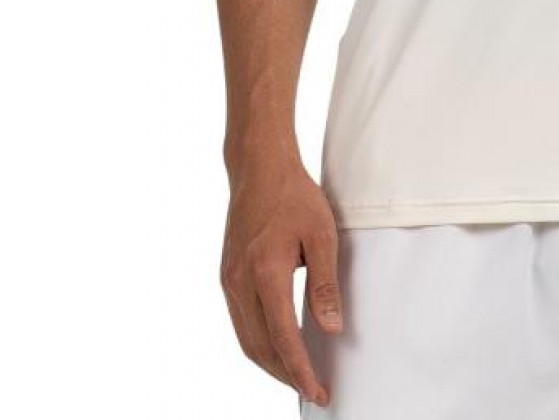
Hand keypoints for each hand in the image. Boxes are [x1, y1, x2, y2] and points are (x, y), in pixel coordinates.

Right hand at [220, 152, 343, 406]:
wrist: (258, 168)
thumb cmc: (294, 195)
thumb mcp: (321, 234)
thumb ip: (326, 283)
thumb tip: (331, 328)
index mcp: (265, 273)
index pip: (283, 338)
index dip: (301, 371)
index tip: (318, 391)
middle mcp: (239, 283)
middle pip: (259, 348)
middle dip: (286, 374)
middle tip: (312, 389)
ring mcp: (228, 281)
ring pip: (246, 339)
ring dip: (270, 362)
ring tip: (298, 374)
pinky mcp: (227, 276)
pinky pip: (240, 322)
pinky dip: (259, 342)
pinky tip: (277, 344)